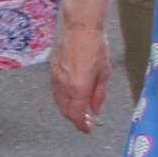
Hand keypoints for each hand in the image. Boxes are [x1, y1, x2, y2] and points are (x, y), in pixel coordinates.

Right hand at [49, 13, 110, 133]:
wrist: (80, 27)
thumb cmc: (95, 46)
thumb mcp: (104, 73)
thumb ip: (99, 94)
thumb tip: (96, 109)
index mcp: (78, 88)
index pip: (76, 114)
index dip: (81, 125)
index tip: (87, 129)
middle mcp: (64, 86)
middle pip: (65, 111)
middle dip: (74, 119)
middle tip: (84, 122)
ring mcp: (56, 78)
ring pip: (58, 102)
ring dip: (67, 109)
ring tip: (78, 110)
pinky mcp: (52, 70)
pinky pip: (55, 91)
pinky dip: (61, 99)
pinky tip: (69, 97)